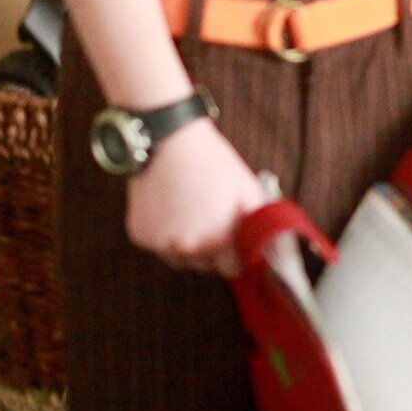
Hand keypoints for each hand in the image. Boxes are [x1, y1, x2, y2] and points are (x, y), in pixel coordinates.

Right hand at [123, 118, 267, 275]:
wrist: (169, 141)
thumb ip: (259, 223)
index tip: (235, 247)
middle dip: (211, 252)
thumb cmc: (211, 163)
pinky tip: (170, 212)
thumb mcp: (248, 190)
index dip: (235, 257)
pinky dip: (163, 236)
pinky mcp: (140, 235)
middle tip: (211, 225)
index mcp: (218, 240)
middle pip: (205, 266)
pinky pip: (157, 246)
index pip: (231, 269)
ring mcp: (161, 243)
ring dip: (186, 248)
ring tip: (190, 218)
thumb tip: (271, 246)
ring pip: (179, 260)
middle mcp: (188, 248)